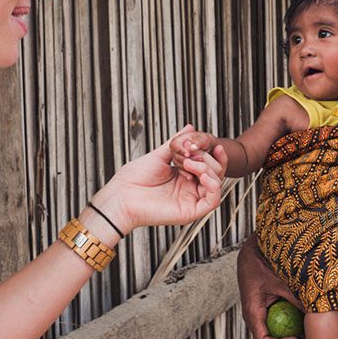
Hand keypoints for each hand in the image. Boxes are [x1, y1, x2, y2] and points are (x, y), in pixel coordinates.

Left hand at [94, 126, 228, 230]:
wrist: (121, 196)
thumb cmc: (134, 178)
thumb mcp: (159, 155)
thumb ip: (177, 143)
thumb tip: (190, 127)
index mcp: (184, 176)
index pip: (209, 165)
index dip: (215, 155)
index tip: (215, 145)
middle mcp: (189, 188)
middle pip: (215, 172)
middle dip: (207, 159)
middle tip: (190, 155)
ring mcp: (191, 200)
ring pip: (216, 184)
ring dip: (209, 170)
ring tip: (190, 164)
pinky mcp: (191, 211)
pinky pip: (212, 200)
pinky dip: (213, 186)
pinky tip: (204, 176)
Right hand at [237, 235, 301, 338]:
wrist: (253, 252)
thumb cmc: (263, 265)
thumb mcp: (281, 282)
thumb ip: (295, 298)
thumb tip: (314, 313)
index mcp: (253, 313)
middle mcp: (253, 318)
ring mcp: (257, 316)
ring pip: (269, 337)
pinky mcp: (263, 311)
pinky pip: (273, 326)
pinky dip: (284, 330)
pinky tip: (299, 327)